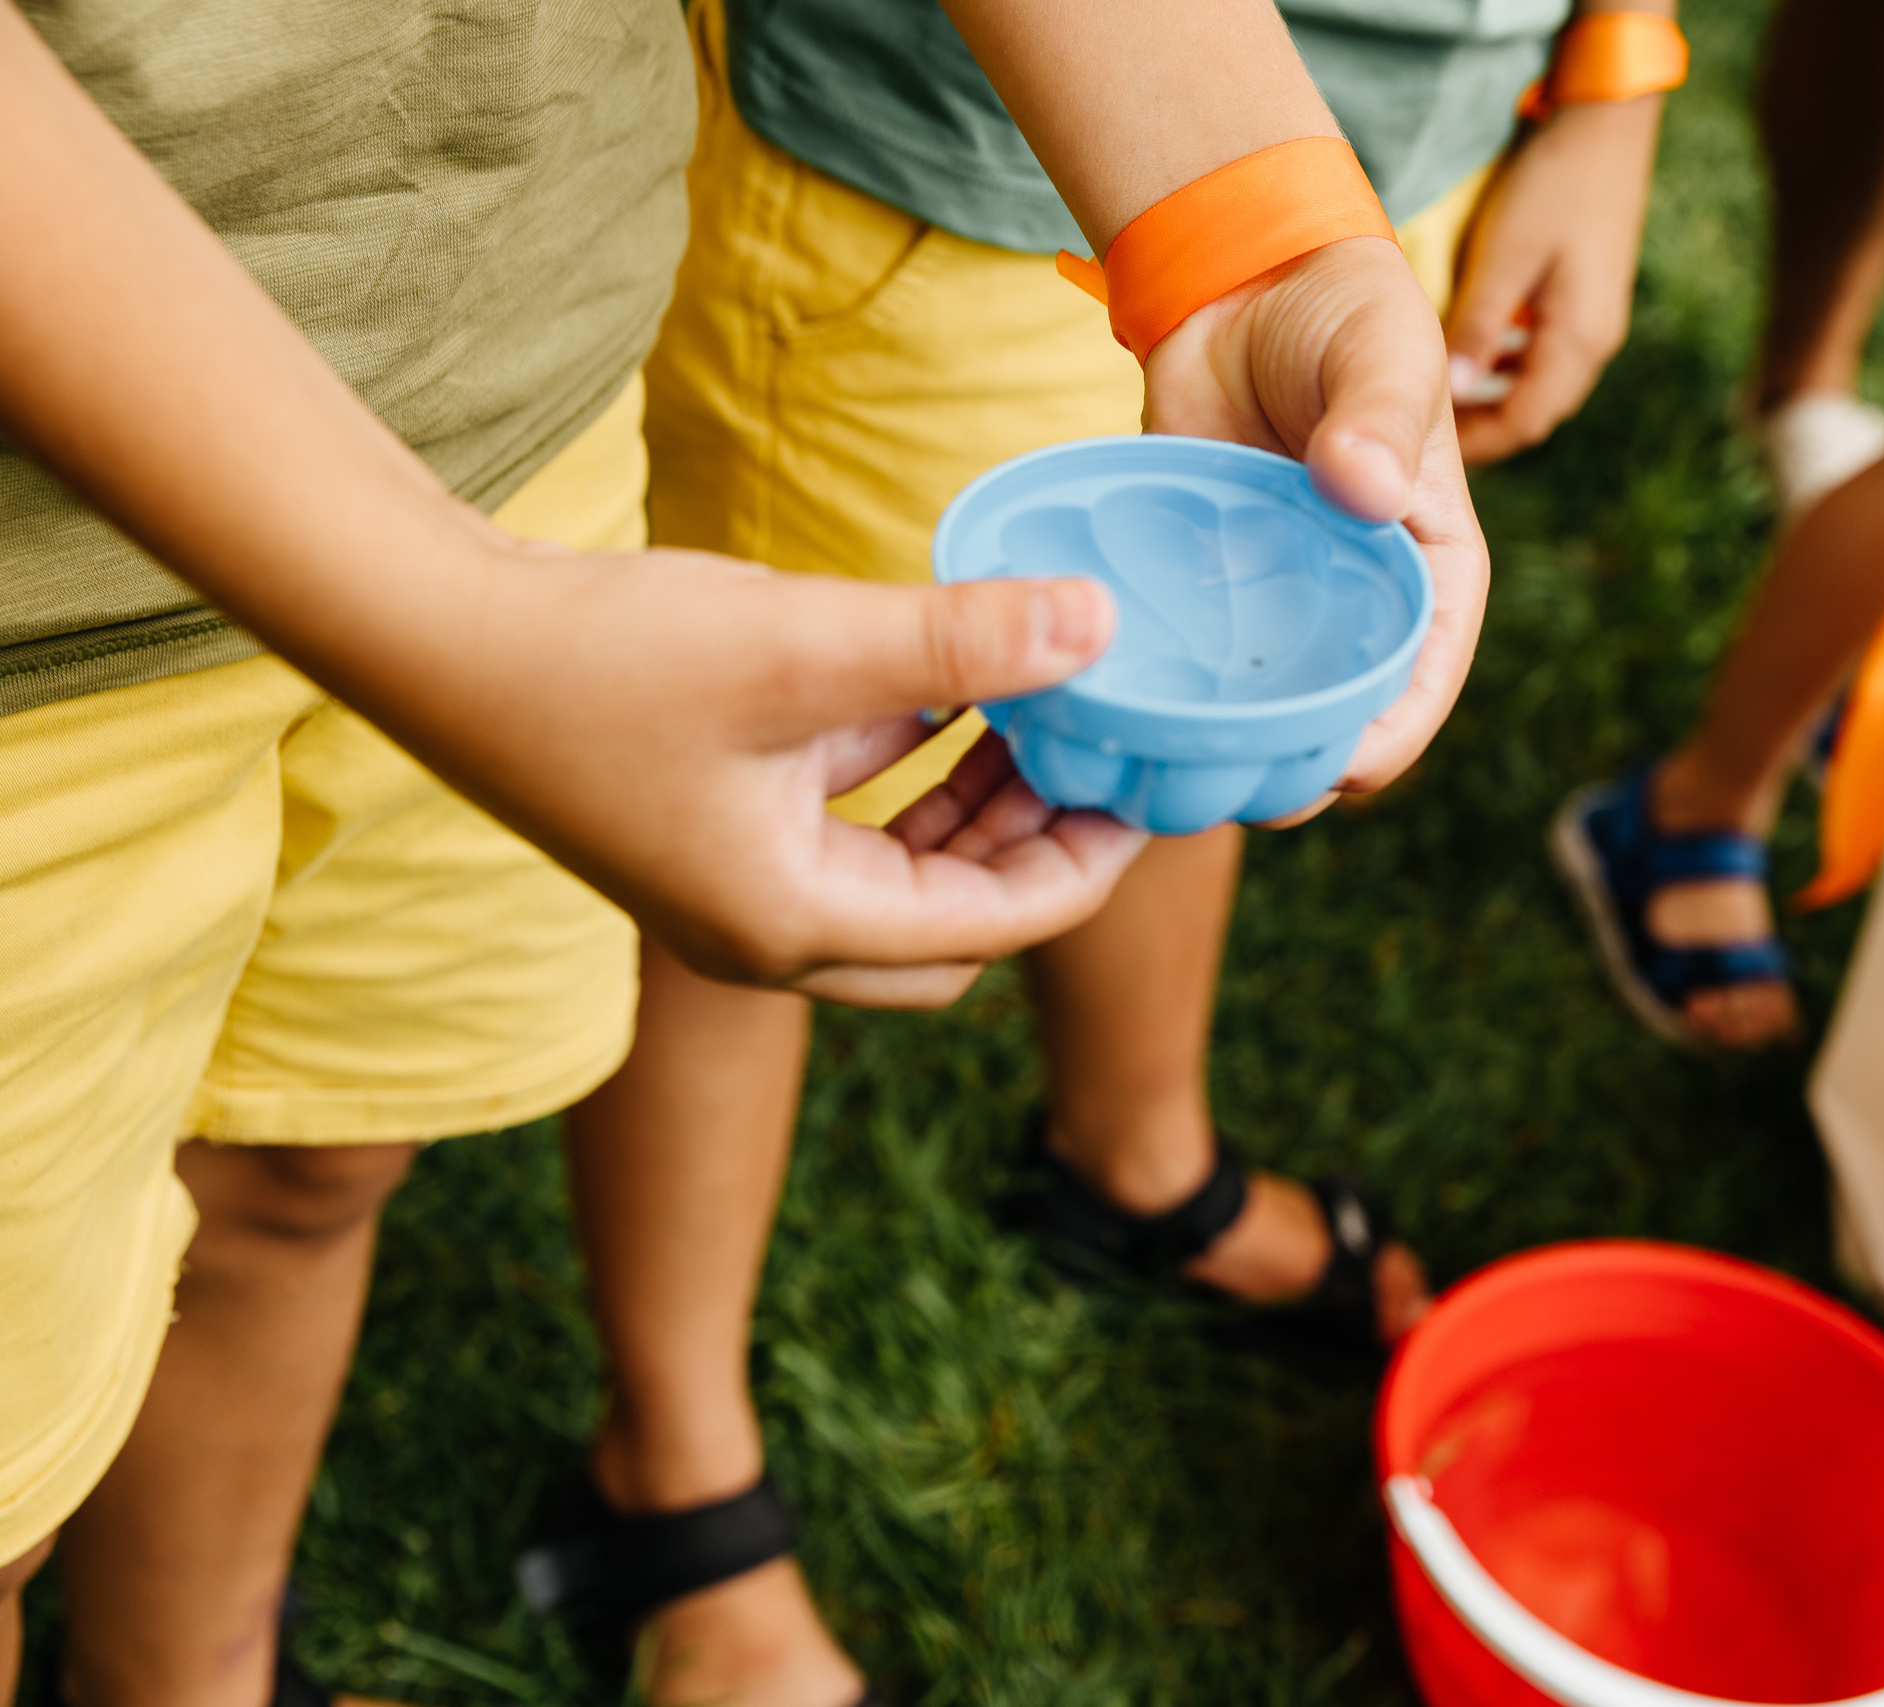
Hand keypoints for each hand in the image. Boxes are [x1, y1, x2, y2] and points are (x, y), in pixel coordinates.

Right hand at [378, 538, 1150, 1006]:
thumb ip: (961, 642)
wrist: (425, 632)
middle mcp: (766, 930)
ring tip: (1044, 713)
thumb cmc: (601, 655)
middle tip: (1102, 761)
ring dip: (975, 809)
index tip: (1154, 783)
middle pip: (954, 928)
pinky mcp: (709, 823)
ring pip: (903, 877)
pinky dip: (909, 771)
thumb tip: (1102, 623)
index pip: (994, 924)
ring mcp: (732, 883)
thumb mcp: (804, 646)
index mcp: (793, 926)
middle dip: (1036, 852)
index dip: (1088, 858)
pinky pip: (847, 822)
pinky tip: (949, 688)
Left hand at [1140, 236, 1489, 811]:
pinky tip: (1112, 714)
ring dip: (1213, 748)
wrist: (1247, 277)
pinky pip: (1185, 664)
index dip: (1384, 741)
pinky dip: (1158, 695)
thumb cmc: (1345, 313)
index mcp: (1428, 575)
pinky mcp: (1205, 592)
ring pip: (1253, 711)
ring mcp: (1277, 608)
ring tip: (1161, 772)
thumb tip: (1365, 489)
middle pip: (1332, 723)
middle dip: (1287, 769)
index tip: (1334, 772)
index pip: (1420, 684)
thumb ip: (1378, 418)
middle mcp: (1354, 610)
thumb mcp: (1384, 352)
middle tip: (1224, 787)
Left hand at [1444, 95, 1661, 463]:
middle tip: (1427, 431)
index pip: (1524, 423)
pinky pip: (1543, 352)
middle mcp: (1595, 342)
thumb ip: (1478, 325)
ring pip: (1538, 384)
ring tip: (1443, 396)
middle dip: (1482, 428)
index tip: (1426, 451)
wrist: (1604, 122)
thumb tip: (1452, 390)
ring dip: (1493, 396)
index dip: (1475, 446)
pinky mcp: (1587, 297)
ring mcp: (1595, 320)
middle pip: (1534, 412)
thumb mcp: (1504, 255)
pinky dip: (1507, 364)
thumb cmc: (1552, 184)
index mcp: (1579, 341)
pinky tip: (1475, 350)